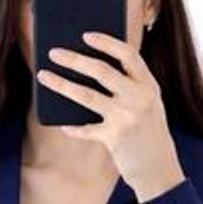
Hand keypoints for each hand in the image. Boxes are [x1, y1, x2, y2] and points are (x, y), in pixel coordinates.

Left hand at [36, 31, 185, 201]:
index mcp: (149, 85)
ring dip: (61, 84)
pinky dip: (73, 127)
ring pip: (86, 95)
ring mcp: (126, 118)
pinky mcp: (114, 138)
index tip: (86, 35)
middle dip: (74, 59)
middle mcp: (139, 98)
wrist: (159, 168)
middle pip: (101, 70)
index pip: (128, 54)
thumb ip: (128, 87)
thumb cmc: (147, 132)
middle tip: (53, 52)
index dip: (106, 42)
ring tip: (43, 76)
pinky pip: (85, 129)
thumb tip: (88, 68)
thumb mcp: (147, 105)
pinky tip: (63, 125)